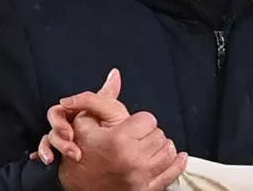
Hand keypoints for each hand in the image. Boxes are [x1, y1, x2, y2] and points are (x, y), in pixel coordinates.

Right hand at [33, 68, 128, 162]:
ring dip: (56, 144)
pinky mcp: (60, 152)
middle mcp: (70, 122)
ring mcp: (64, 137)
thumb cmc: (117, 129)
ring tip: (74, 154)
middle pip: (54, 118)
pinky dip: (44, 154)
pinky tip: (50, 159)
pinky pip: (45, 151)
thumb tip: (114, 73)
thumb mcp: (113, 110)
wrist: (117, 157)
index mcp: (80, 110)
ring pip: (49, 136)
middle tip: (70, 136)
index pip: (65, 105)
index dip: (67, 107)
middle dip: (59, 127)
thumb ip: (109, 92)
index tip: (70, 114)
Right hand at [59, 110, 185, 190]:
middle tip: (135, 140)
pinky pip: (173, 172)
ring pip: (168, 151)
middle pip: (160, 135)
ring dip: (160, 148)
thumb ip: (100, 98)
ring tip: (146, 150)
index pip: (149, 120)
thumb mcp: (85, 123)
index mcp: (118, 140)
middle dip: (148, 135)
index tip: (129, 128)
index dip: (138, 122)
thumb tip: (115, 74)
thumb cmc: (81, 156)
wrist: (76, 190)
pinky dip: (176, 163)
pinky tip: (173, 158)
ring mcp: (141, 176)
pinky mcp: (147, 190)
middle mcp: (132, 159)